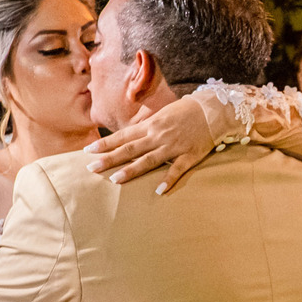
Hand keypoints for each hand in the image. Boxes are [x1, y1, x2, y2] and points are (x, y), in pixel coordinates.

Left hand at [83, 96, 215, 193]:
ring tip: (115, 180)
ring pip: (148, 160)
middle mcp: (158, 136)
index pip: (123, 136)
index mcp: (151, 125)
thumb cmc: (186, 111)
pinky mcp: (188, 156)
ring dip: (131, 170)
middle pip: (130, 149)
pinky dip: (168, 181)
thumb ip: (148, 127)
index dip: (106, 144)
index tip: (89, 151)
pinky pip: (176, 170)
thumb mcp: (163, 114)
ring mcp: (173, 147)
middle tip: (92, 168)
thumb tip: (132, 136)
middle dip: (109, 158)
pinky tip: (158, 191)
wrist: (212, 110)